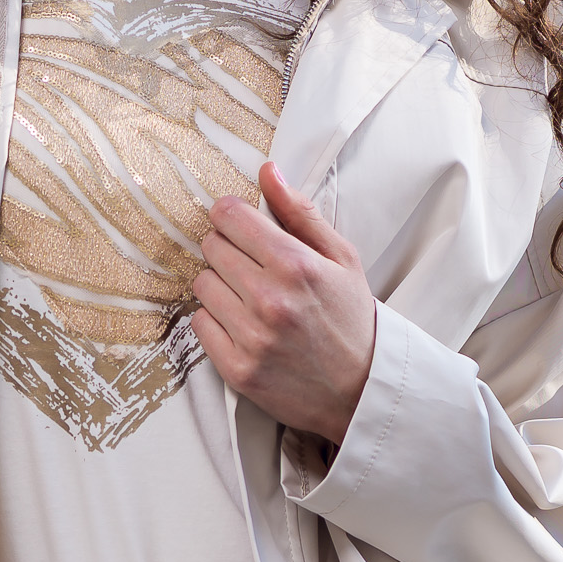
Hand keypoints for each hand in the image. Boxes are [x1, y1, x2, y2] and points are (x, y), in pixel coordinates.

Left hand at [191, 162, 375, 445]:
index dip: (231, 216)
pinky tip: (242, 324)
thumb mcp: (342, 258)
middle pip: (211, 248)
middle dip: (227, 249)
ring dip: (220, 285)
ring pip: (201, 284)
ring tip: (249, 297)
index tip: (240, 225)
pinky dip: (215, 320)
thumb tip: (267, 170)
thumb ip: (301, 213)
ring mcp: (251, 338)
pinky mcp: (236, 369)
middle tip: (251, 265)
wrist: (362, 391)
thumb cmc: (352, 319)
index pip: (229, 217)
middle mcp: (270, 300)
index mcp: (296, 265)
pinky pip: (199, 324)